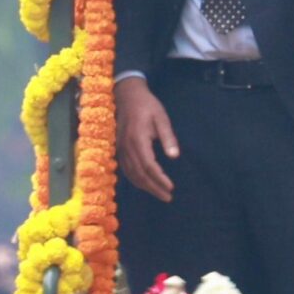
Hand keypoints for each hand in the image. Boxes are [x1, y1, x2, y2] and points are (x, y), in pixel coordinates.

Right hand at [115, 76, 179, 201]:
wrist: (127, 96)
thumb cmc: (147, 106)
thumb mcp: (162, 118)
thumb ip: (168, 137)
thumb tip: (174, 157)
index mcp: (138, 139)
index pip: (148, 165)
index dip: (159, 178)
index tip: (171, 188)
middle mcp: (127, 147)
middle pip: (139, 173)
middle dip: (154, 188)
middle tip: (168, 197)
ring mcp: (121, 148)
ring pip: (131, 173)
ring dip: (145, 187)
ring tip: (159, 194)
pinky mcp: (119, 148)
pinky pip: (126, 169)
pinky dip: (135, 180)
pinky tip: (144, 185)